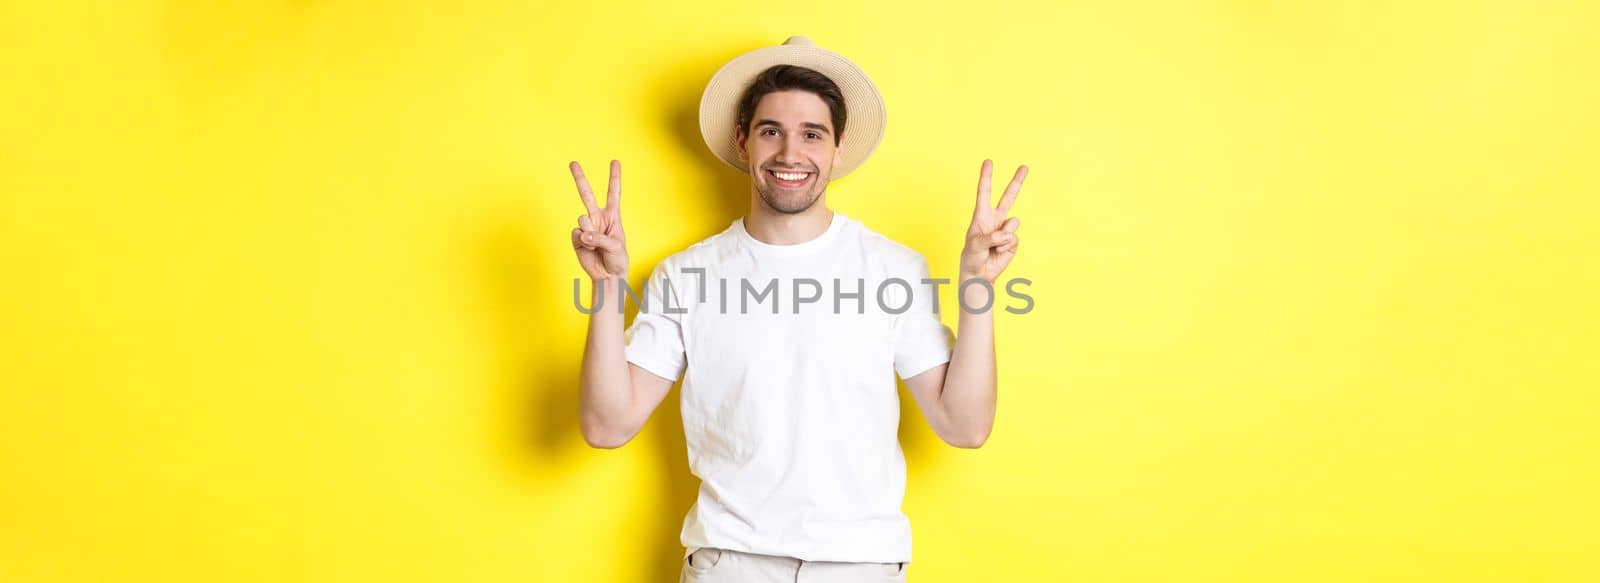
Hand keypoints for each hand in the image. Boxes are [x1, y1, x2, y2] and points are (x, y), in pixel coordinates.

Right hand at [569, 160, 628, 280]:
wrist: (607, 275)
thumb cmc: (617, 259)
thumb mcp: (616, 247)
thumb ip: (599, 238)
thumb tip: (583, 234)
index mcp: (612, 216)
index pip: (614, 193)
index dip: (614, 177)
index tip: (615, 162)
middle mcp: (598, 218)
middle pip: (587, 194)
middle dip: (579, 178)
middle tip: (572, 162)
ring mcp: (586, 227)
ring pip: (582, 219)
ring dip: (590, 233)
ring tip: (595, 245)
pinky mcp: (577, 238)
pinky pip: (576, 234)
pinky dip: (583, 242)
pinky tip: (588, 249)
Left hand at [959, 159, 1024, 282]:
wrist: (979, 274)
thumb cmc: (972, 257)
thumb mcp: (975, 245)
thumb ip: (991, 237)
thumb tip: (1007, 234)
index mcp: (981, 215)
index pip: (984, 192)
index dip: (986, 177)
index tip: (988, 161)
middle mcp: (995, 219)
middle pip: (1008, 196)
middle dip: (1017, 181)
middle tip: (1024, 166)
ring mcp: (1005, 229)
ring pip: (1013, 222)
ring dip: (1004, 236)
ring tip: (994, 246)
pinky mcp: (1012, 242)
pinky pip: (1014, 239)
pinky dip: (1007, 247)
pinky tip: (999, 252)